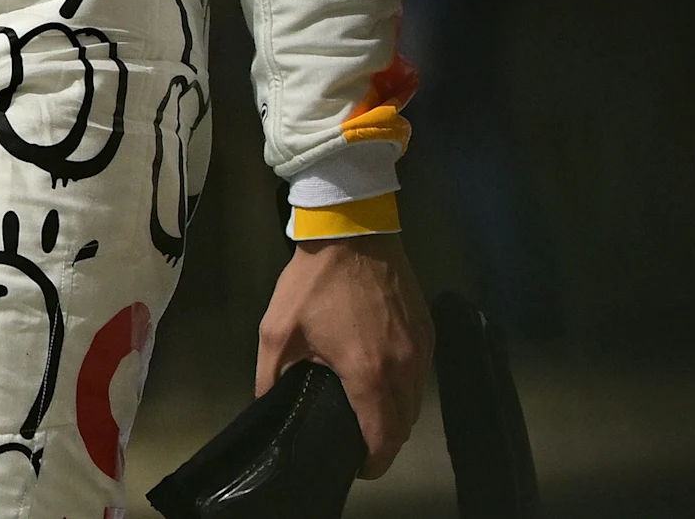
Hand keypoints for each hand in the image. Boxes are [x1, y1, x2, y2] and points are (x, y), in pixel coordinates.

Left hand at [256, 234, 430, 476]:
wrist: (352, 228)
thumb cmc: (314, 280)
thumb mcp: (277, 330)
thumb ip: (271, 377)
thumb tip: (267, 406)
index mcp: (368, 372)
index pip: (383, 436)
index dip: (372, 461)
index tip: (358, 466)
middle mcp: (403, 365)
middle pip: (405, 424)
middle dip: (386, 441)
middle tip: (359, 439)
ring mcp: (420, 346)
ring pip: (418, 400)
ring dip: (398, 414)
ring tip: (370, 412)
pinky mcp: (427, 328)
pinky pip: (422, 373)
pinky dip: (407, 386)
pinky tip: (384, 378)